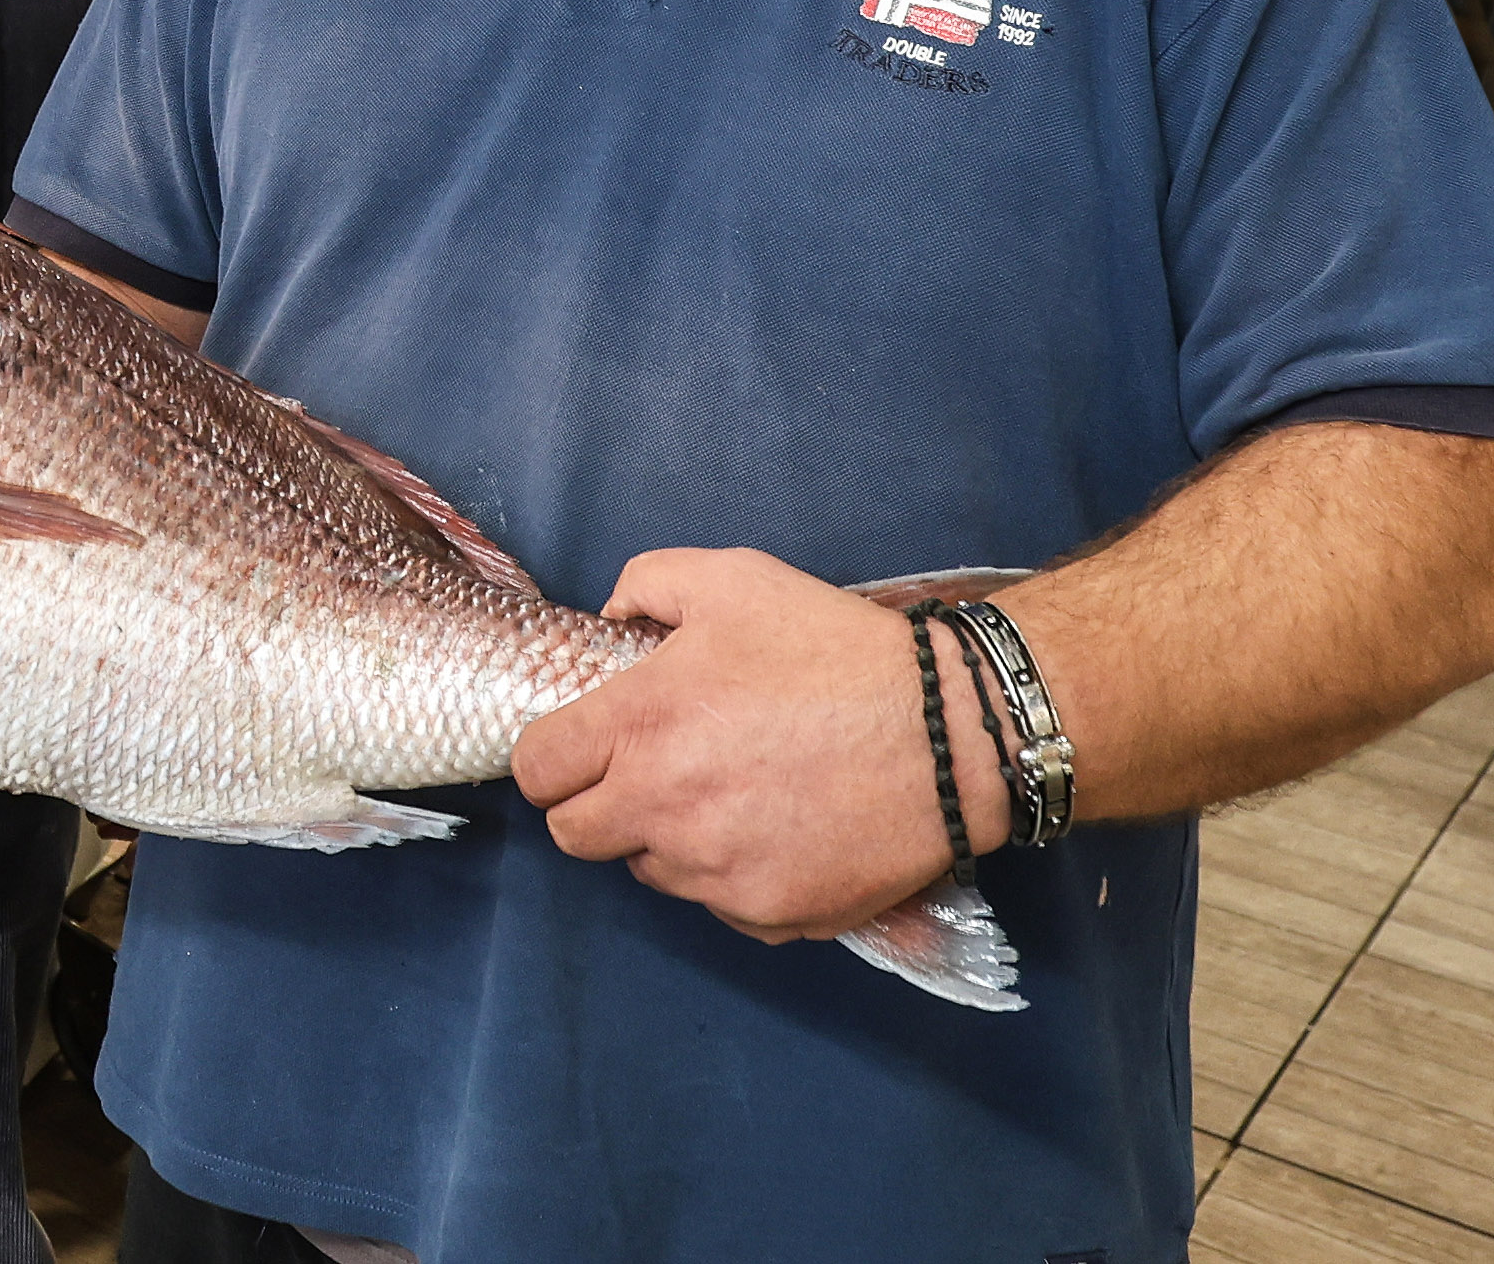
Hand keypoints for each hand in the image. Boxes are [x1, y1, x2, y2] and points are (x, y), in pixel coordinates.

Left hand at [508, 547, 1010, 943]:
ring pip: (651, 871)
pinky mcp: (771, 914)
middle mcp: (664, 809)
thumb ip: (647, 583)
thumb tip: (610, 618)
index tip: (582, 747)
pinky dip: (734, 877)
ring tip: (733, 791)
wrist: (954, 733)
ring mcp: (717, 872)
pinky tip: (778, 829)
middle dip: (597, 803)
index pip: (538, 771)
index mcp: (640, 726)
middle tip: (650, 772)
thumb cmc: (838, 649)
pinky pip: (721, 906)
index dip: (553, 757)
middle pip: (575, 835)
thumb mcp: (734, 578)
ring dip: (669, 839)